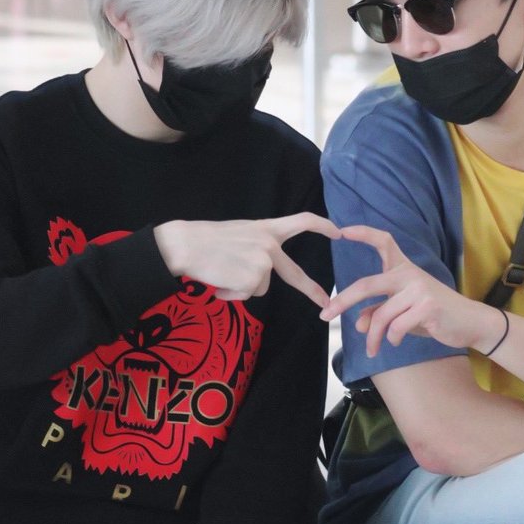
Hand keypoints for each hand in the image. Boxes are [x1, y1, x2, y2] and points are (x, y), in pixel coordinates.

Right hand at [155, 213, 339, 306]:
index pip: (302, 221)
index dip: (322, 225)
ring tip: (221, 271)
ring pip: (259, 287)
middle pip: (294, 274)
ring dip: (240, 286)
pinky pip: (245, 295)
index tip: (338, 232)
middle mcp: (269, 244)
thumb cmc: (205, 240)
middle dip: (311, 290)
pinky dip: (231, 294)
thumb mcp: (239, 234)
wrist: (185, 246)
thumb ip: (257, 246)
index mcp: (266, 228)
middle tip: (325, 302)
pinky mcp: (253, 279)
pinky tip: (219, 280)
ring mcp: (263, 262)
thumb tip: (261, 273)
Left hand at [320, 225, 500, 356]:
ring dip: (373, 337)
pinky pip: (396, 326)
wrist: (468, 323)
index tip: (341, 231)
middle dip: (343, 301)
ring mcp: (419, 288)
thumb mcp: (403, 312)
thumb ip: (379, 312)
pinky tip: (395, 342)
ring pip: (381, 315)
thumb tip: (358, 324)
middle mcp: (409, 273)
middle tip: (325, 316)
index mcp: (403, 268)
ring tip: (371, 351)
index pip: (383, 241)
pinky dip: (391, 339)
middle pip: (367, 284)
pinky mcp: (427, 306)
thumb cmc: (433, 315)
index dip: (362, 233)